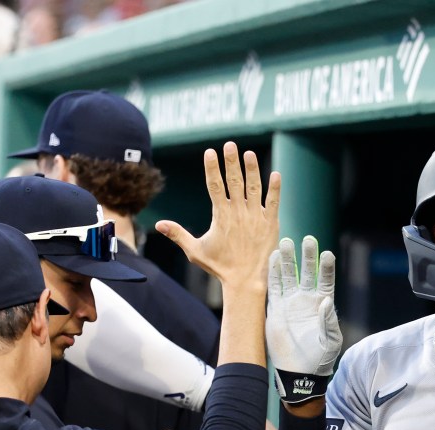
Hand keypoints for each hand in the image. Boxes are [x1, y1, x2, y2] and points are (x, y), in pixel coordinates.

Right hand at [156, 142, 279, 292]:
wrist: (245, 281)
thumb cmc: (220, 267)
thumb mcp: (195, 250)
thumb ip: (178, 234)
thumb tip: (157, 225)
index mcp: (220, 216)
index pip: (214, 185)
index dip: (212, 168)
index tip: (210, 152)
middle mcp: (238, 212)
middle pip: (234, 181)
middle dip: (231, 161)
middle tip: (230, 144)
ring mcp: (256, 217)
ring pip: (254, 187)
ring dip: (252, 169)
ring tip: (249, 153)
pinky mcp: (271, 224)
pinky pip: (274, 202)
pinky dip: (275, 188)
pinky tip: (276, 174)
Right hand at [266, 235, 341, 402]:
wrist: (299, 372)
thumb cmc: (320, 358)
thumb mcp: (330, 341)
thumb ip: (328, 321)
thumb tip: (326, 301)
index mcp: (323, 305)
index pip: (326, 281)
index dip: (326, 268)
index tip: (327, 254)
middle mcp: (306, 300)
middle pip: (307, 272)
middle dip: (307, 256)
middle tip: (308, 239)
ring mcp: (290, 303)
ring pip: (288, 276)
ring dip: (287, 260)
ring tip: (285, 242)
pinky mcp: (275, 310)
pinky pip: (273, 288)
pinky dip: (273, 274)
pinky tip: (272, 259)